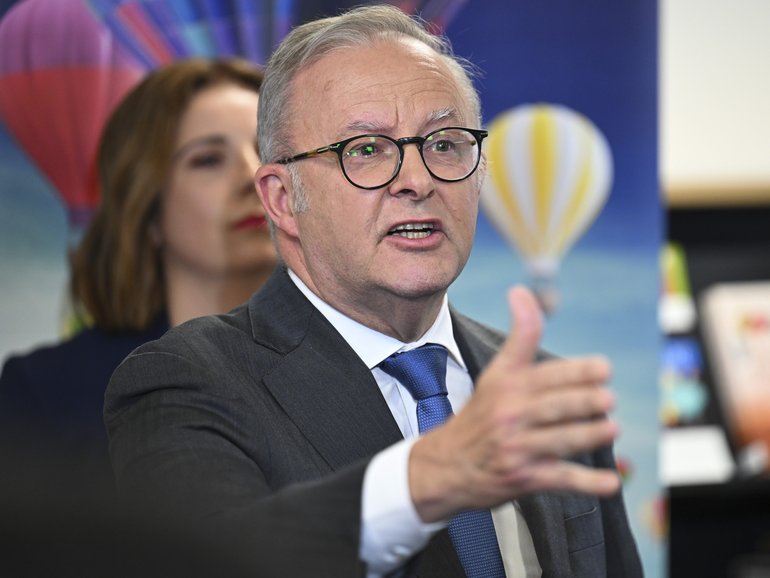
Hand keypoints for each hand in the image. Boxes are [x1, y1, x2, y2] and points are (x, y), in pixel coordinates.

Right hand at [408, 285, 619, 522]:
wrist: (448, 465)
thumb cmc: (482, 414)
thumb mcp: (497, 372)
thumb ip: (519, 334)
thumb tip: (520, 290)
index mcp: (507, 386)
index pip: (546, 373)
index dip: (579, 371)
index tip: (603, 369)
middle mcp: (510, 415)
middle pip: (557, 406)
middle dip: (588, 402)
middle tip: (608, 400)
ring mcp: (516, 448)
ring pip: (562, 440)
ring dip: (591, 434)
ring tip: (611, 427)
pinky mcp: (523, 478)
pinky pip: (560, 479)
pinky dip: (588, 482)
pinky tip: (610, 481)